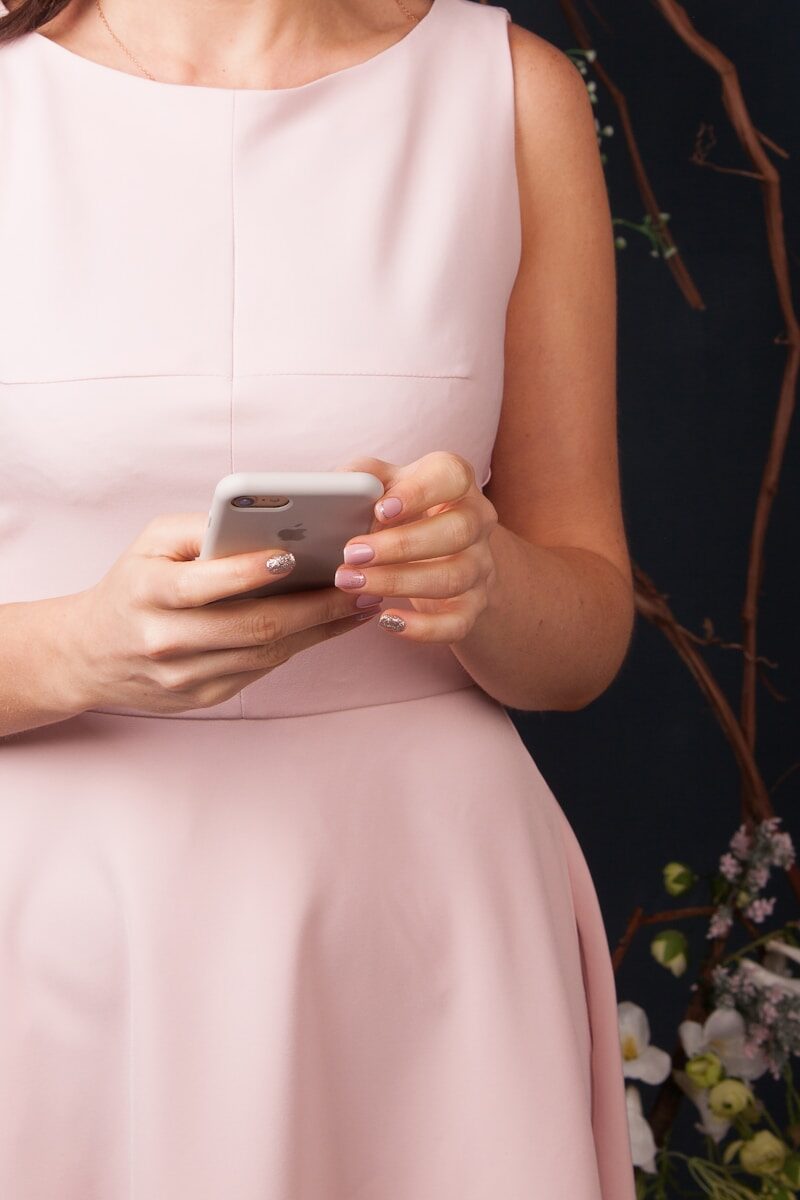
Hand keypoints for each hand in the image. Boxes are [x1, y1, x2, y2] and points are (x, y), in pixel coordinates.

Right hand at [60, 512, 382, 714]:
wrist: (92, 654)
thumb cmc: (134, 584)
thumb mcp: (150, 543)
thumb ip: (201, 527)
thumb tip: (266, 522)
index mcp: (148, 593)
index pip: (203, 585)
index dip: (248, 572)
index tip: (291, 556)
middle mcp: (166, 640)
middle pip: (253, 626)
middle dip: (315, 605)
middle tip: (358, 583)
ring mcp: (187, 676)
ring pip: (268, 653)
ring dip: (322, 628)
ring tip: (361, 601)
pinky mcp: (206, 697)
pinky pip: (264, 671)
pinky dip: (303, 645)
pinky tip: (332, 624)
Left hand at [333, 451, 498, 642]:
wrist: (436, 552)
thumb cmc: (402, 510)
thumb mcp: (384, 484)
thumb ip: (362, 478)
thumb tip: (335, 489)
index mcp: (456, 481)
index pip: (451, 476)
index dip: (418, 493)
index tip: (381, 510)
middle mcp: (476, 521)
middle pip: (456, 531)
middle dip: (402, 545)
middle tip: (352, 554)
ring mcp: (479, 565)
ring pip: (453, 578)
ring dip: (399, 583)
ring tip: (353, 583)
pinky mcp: (473, 605)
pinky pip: (457, 623)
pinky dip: (423, 628)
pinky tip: (386, 621)